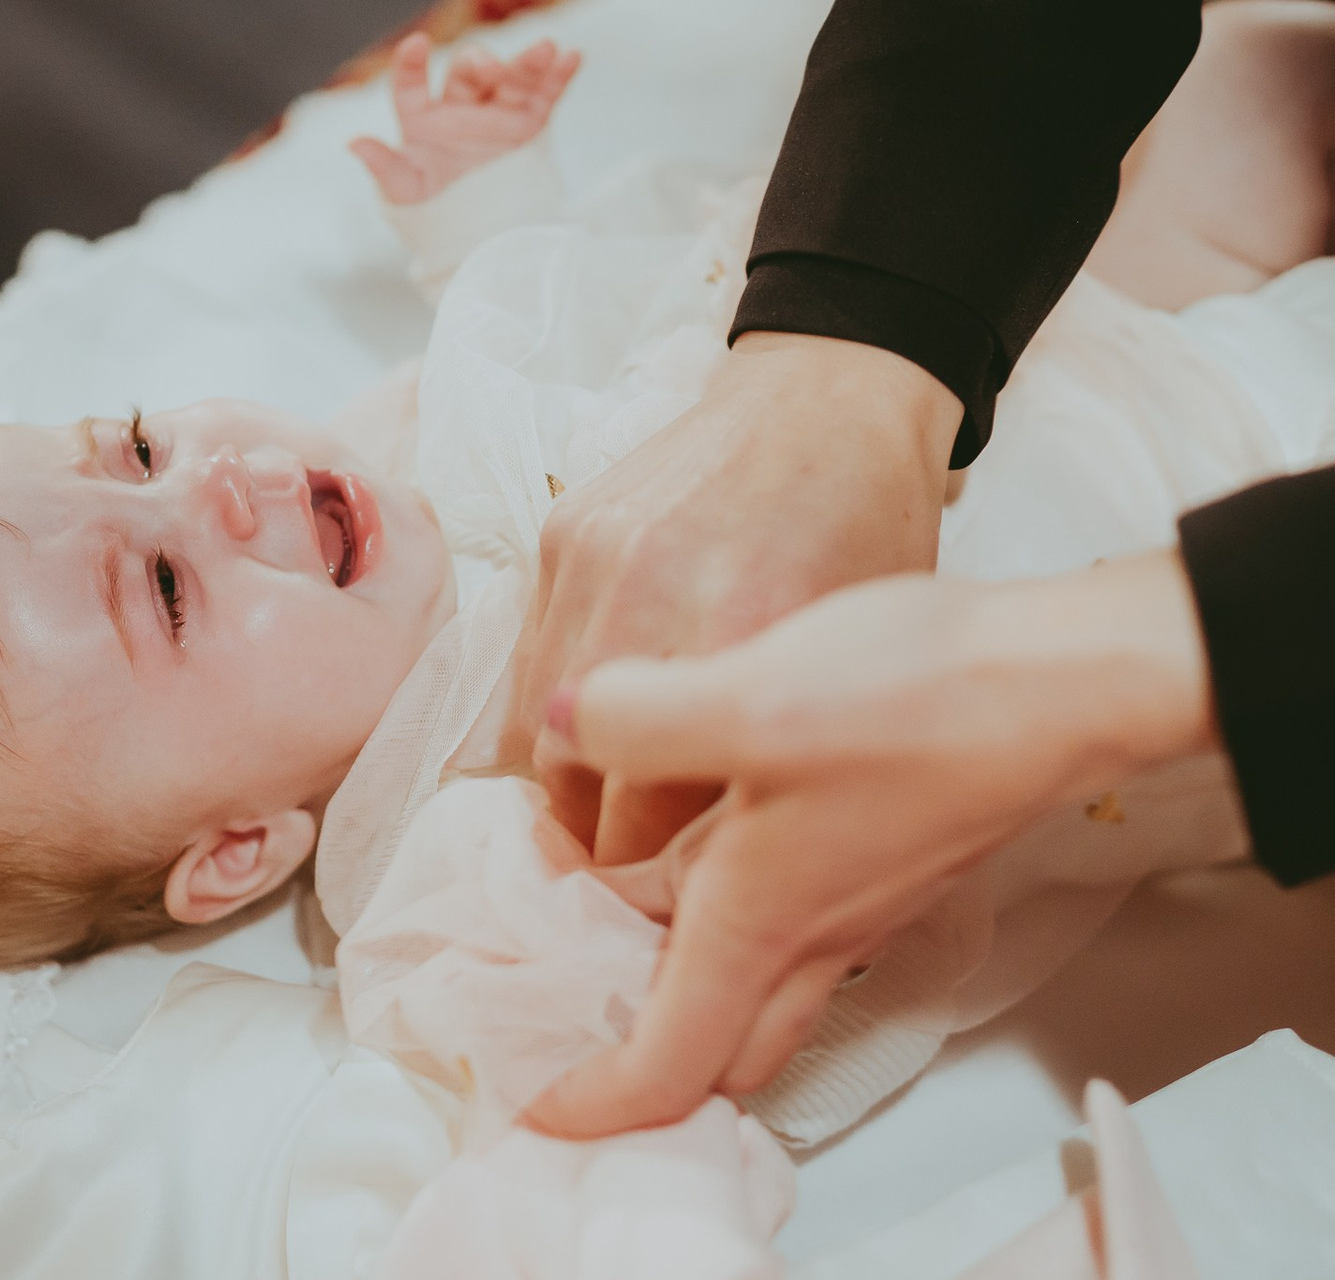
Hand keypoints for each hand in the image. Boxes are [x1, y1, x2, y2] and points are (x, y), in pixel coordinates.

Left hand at [349, 32, 580, 205]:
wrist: (479, 240)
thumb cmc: (434, 214)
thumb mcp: (407, 194)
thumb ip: (385, 168)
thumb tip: (353, 143)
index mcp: (422, 121)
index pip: (411, 86)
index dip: (410, 65)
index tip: (415, 45)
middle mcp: (458, 109)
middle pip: (468, 74)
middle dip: (480, 65)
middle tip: (491, 70)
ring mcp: (495, 114)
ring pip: (510, 79)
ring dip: (528, 62)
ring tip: (546, 49)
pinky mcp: (527, 125)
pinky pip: (544, 96)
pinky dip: (558, 77)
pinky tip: (572, 58)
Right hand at [520, 332, 959, 866]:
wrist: (827, 395)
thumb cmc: (870, 528)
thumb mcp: (854, 653)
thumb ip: (776, 753)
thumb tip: (725, 870)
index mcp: (748, 636)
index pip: (659, 817)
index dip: (658, 884)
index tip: (669, 911)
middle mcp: (653, 600)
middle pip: (581, 787)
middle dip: (600, 851)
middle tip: (625, 882)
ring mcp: (593, 564)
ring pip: (538, 732)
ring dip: (565, 787)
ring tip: (599, 816)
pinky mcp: (560, 535)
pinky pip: (530, 662)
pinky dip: (557, 711)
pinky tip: (594, 731)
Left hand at [524, 550, 1218, 1137]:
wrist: (1062, 679)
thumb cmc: (921, 702)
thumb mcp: (747, 699)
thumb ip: (632, 717)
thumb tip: (561, 723)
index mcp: (755, 929)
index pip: (662, 1070)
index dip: (590, 1101)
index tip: (532, 1094)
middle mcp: (805, 937)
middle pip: (708, 1047)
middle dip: (629, 1047)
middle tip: (554, 990)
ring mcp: (846, 903)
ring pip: (741, 981)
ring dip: (666, 968)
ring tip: (592, 903)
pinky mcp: (872, 857)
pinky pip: (776, 921)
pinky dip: (711, 909)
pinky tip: (684, 831)